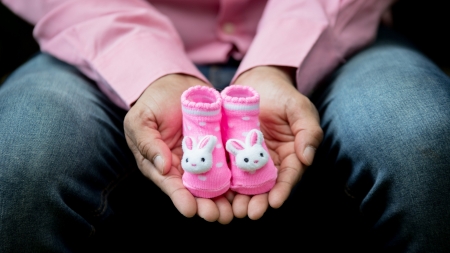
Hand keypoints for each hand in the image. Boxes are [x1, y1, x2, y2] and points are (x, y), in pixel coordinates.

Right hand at [124, 74, 233, 223]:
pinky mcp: (219, 147)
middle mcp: (184, 166)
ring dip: (225, 198)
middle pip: (196, 191)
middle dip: (207, 205)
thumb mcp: (141, 120)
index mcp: (162, 165)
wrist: (176, 84)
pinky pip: (229, 162)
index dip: (180, 198)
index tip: (191, 210)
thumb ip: (147, 142)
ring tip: (235, 211)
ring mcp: (204, 157)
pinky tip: (249, 187)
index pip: (171, 185)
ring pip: (215, 182)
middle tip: (219, 216)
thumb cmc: (152, 103)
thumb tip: (162, 166)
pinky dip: (238, 176)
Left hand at [231, 66, 322, 219]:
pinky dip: (224, 182)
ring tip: (232, 210)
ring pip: (246, 182)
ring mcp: (250, 158)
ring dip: (240, 198)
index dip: (283, 190)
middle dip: (259, 201)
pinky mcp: (233, 153)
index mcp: (291, 154)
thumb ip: (308, 131)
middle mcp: (271, 161)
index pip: (289, 176)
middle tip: (248, 213)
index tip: (275, 202)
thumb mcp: (299, 108)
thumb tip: (308, 157)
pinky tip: (216, 192)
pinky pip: (229, 169)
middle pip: (266, 186)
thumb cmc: (282, 94)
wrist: (257, 82)